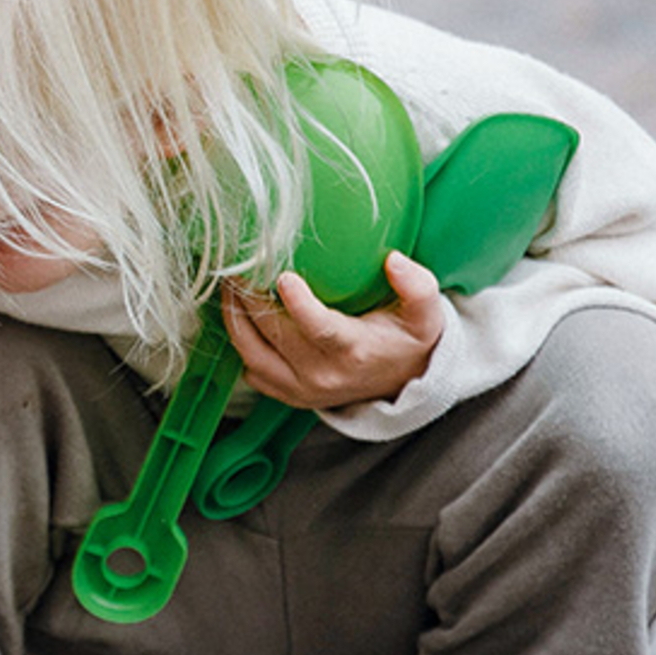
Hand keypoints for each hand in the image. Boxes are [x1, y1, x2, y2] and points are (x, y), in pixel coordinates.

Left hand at [222, 252, 445, 410]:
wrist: (400, 383)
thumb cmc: (408, 340)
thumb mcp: (425, 314)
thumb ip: (417, 286)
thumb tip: (393, 260)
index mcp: (354, 350)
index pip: (319, 329)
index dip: (298, 304)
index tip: (283, 276)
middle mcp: (323, 375)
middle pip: (275, 336)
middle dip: (252, 300)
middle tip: (239, 266)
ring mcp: (300, 389)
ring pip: (252, 353)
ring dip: (235, 319)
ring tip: (230, 286)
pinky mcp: (286, 394)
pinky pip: (250, 369)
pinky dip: (239, 342)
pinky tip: (237, 313)